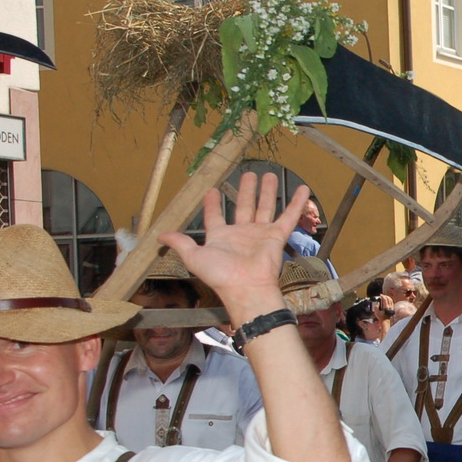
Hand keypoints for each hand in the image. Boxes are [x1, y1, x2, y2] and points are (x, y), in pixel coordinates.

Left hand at [160, 175, 303, 320]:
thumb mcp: (193, 257)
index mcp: (221, 237)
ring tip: (269, 175)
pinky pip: (288, 216)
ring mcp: (260, 234)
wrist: (246, 287)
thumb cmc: (220, 274)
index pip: (216, 215)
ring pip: (265, 207)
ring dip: (267, 191)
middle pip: (244, 206)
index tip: (212, 190)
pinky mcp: (276, 236)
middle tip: (248, 174)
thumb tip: (159, 236)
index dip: (212, 204)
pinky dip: (296, 203)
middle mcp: (241, 233)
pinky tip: (302, 189)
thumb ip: (180, 243)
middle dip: (246, 191)